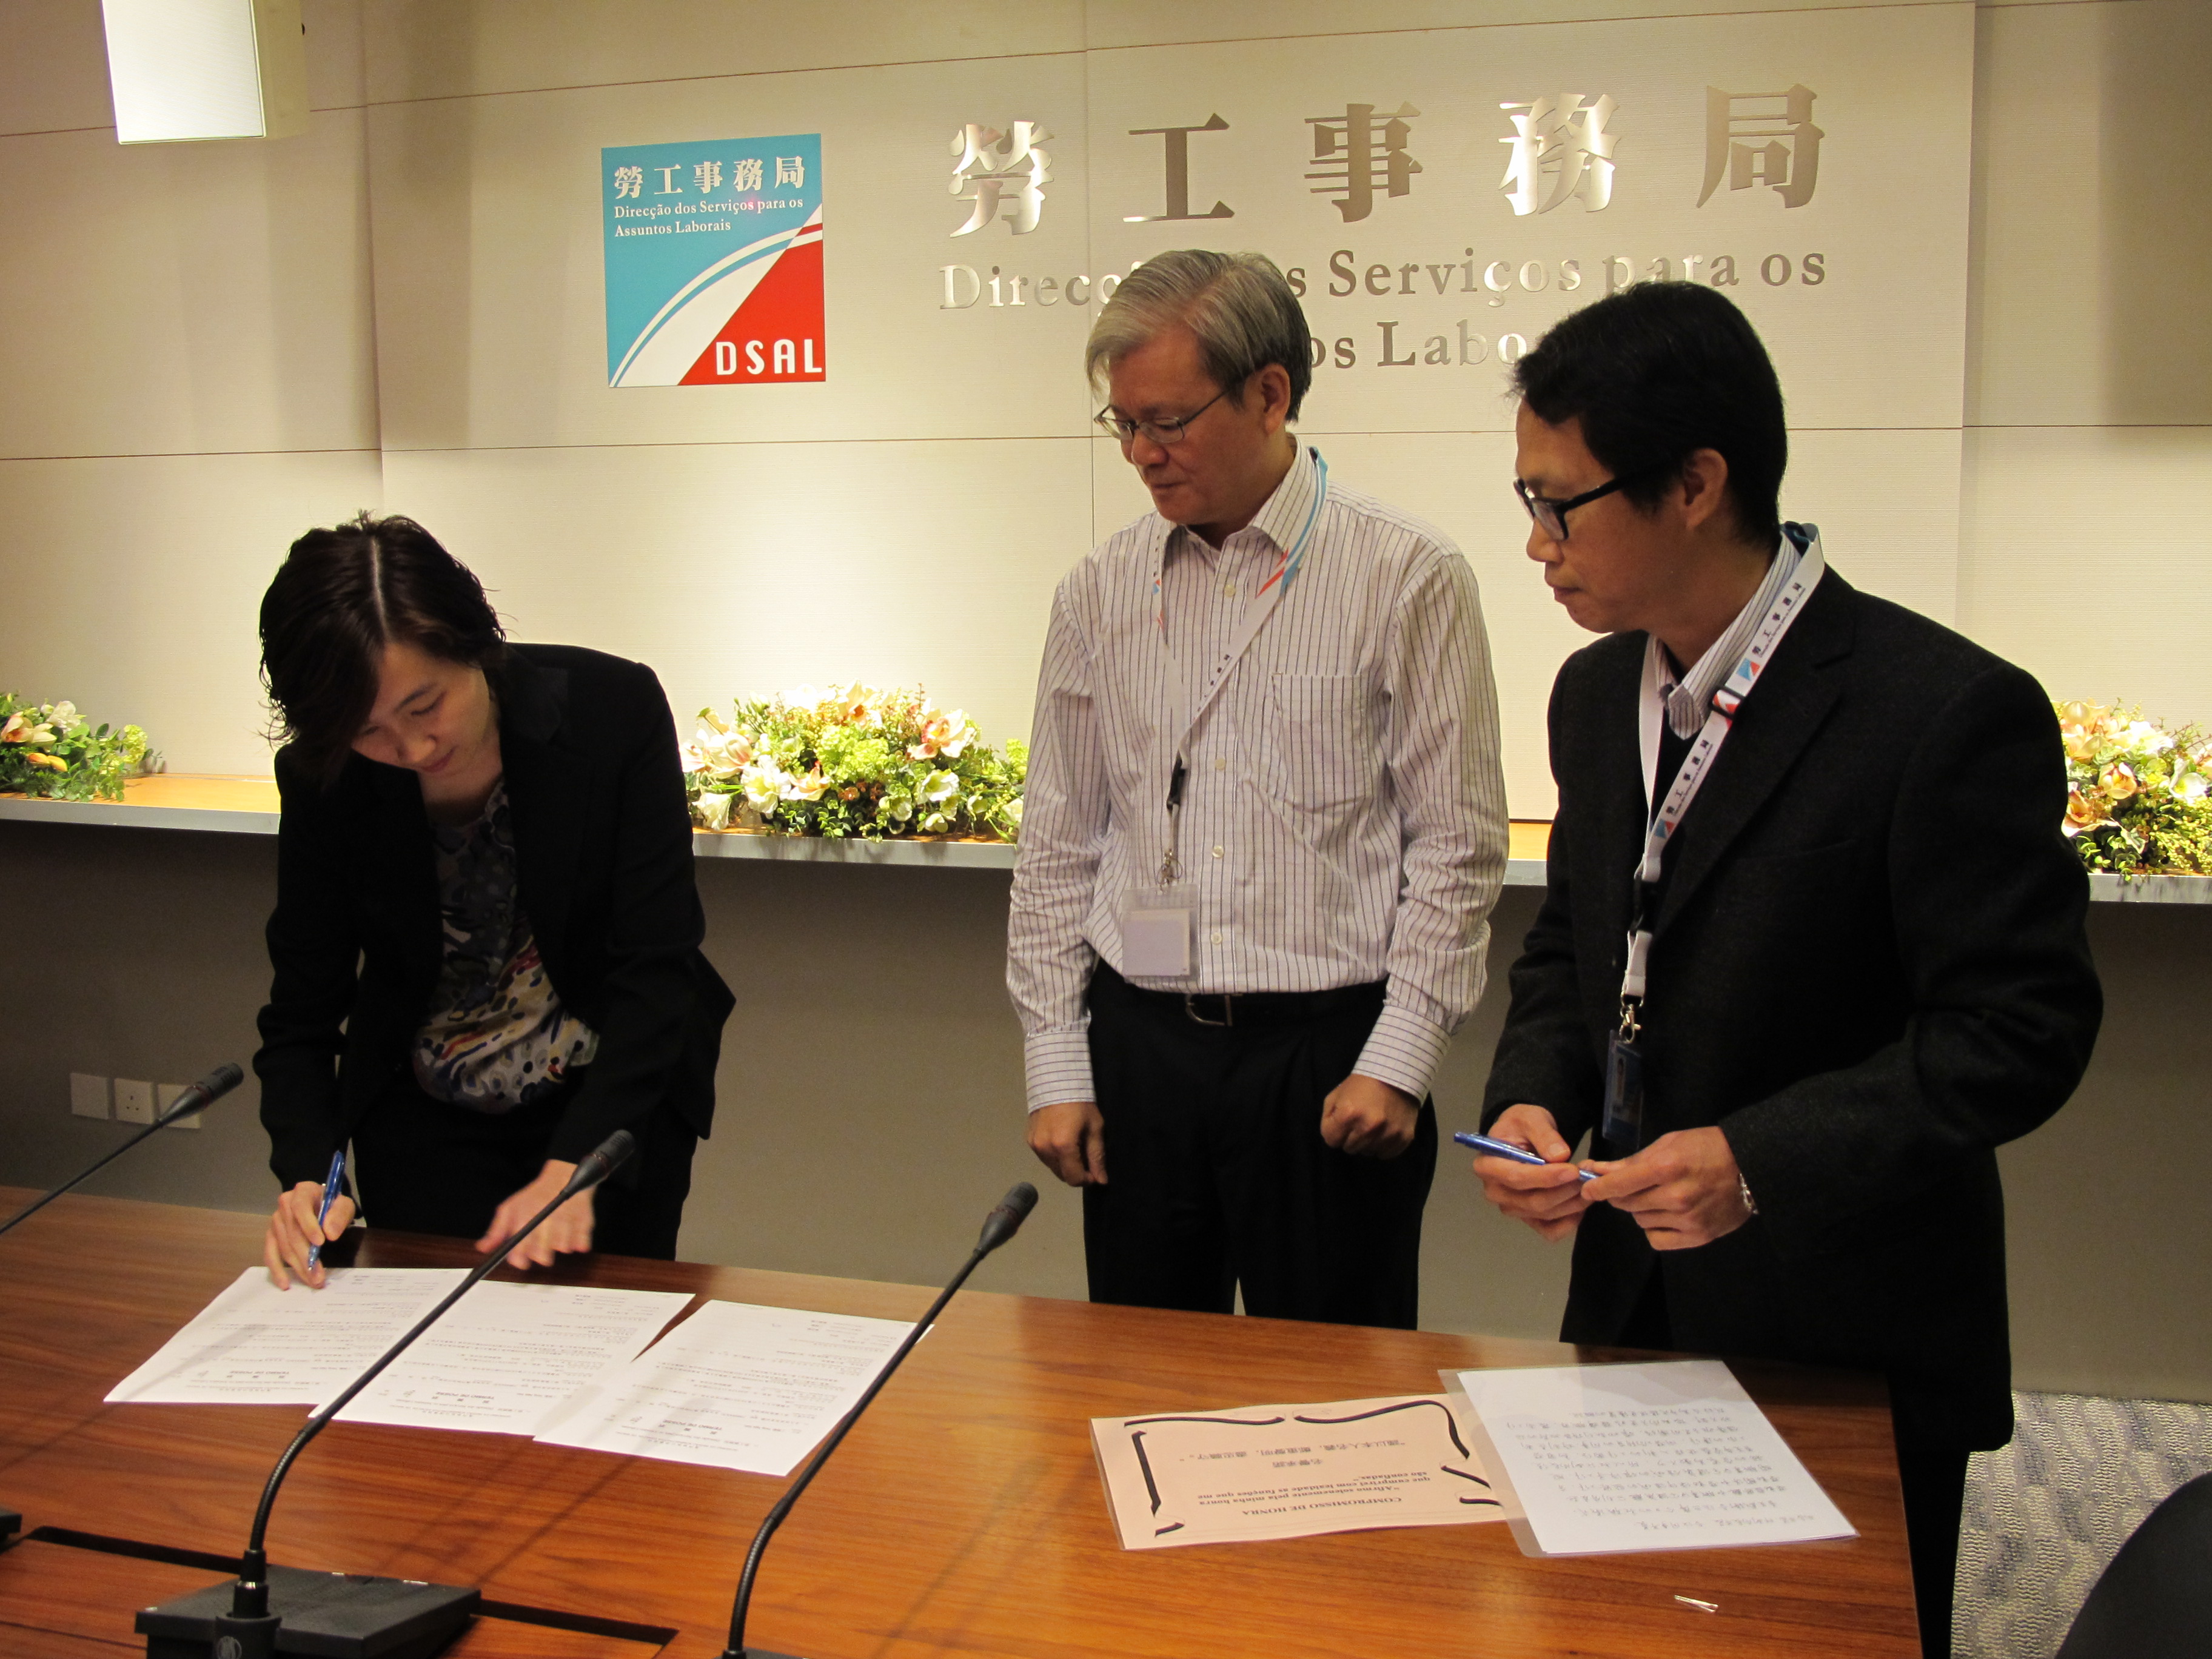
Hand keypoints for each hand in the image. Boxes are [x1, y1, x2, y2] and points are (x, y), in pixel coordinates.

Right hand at [264, 1179, 356, 1289]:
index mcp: (302, 1192)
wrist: (322, 1204)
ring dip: (298, 1267)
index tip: (321, 1242)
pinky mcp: (271, 1236)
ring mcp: (275, 1221)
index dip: (309, 1225)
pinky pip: (270, 1254)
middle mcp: (284, 1205)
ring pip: (284, 1247)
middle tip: (319, 1276)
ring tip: (312, 1282)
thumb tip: (330, 1233)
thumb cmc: (333, 1205)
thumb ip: (340, 1215)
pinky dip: (277, 1270)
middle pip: (292, 1233)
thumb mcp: (344, 1205)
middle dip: (306, 1257)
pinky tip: (285, 1283)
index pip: (301, 1208)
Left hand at [476, 1161, 593, 1268]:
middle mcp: (546, 1215)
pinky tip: (572, 1238)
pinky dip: (578, 1243)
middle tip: (540, 1255)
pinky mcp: (585, 1219)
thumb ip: (497, 1230)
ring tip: (557, 1241)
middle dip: (541, 1255)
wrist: (562, 1176)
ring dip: (559, 1247)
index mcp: (526, 1213)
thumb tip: (483, 1248)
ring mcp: (567, 1217)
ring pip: (562, 1247)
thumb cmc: (534, 1196)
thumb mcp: (510, 1208)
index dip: (519, 1256)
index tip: (520, 1262)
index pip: (521, 1241)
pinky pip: (582, 1242)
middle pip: (543, 1250)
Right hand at [1027, 1101, 1105, 1186]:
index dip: (1086, 1180)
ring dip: (1064, 1164)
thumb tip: (1101, 1180)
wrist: (1056, 1082)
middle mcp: (1045, 1149)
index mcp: (1062, 1147)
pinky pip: (1044, 1157)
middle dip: (1076, 1172)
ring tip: (1074, 1147)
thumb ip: (1097, 1156)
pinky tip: (1061, 1141)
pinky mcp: (1029, 1140)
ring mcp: (1034, 1145)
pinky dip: (1054, 1156)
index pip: (1073, 1178)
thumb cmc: (1080, 1104)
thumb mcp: (1095, 1128)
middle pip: (1062, 1175)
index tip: (1095, 1172)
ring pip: (1052, 1167)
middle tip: (1086, 1157)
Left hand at [1320, 1074, 1419, 1157]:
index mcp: (1348, 1115)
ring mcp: (1387, 1134)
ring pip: (1368, 1153)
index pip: (1331, 1141)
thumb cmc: (1361, 1085)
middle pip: (1349, 1149)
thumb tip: (1332, 1137)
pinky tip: (1384, 1132)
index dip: (1334, 1132)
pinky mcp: (1404, 1138)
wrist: (1395, 1074)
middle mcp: (1368, 1128)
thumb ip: (1328, 1118)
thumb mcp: (1336, 1095)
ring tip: (1372, 1126)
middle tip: (1359, 1123)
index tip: (1342, 1124)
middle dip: (1350, 1138)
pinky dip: (1383, 1146)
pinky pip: (1386, 1154)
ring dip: (1367, 1143)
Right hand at [1470, 1104, 1593, 1241]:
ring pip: (1544, 1215)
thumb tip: (1560, 1156)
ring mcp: (1511, 1208)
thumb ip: (1544, 1135)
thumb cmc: (1522, 1125)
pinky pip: (1549, 1231)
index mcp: (1487, 1166)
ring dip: (1571, 1204)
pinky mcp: (1527, 1218)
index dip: (1546, 1177)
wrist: (1523, 1135)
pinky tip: (1581, 1205)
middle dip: (1564, 1191)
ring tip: (1589, 1185)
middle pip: (1532, 1201)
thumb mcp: (1532, 1119)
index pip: (1516, 1178)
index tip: (1572, 1170)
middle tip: (1586, 1177)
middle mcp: (1495, 1191)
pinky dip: (1569, 1223)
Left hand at [1582, 1126, 1751, 1250]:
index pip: (1618, 1185)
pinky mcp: (1698, 1237)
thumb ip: (1631, 1162)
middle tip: (1631, 1186)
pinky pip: (1657, 1239)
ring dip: (1641, 1210)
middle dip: (1621, 1195)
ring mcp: (1687, 1219)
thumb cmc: (1706, 1148)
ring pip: (1640, 1221)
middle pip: (1626, 1204)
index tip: (1587, 1189)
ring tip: (1658, 1196)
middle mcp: (1675, 1197)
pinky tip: (1665, 1215)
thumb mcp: (1668, 1144)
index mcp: (1666, 1168)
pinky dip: (1655, 1228)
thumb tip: (1596, 1170)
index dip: (1597, 1188)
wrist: (1749, 1166)